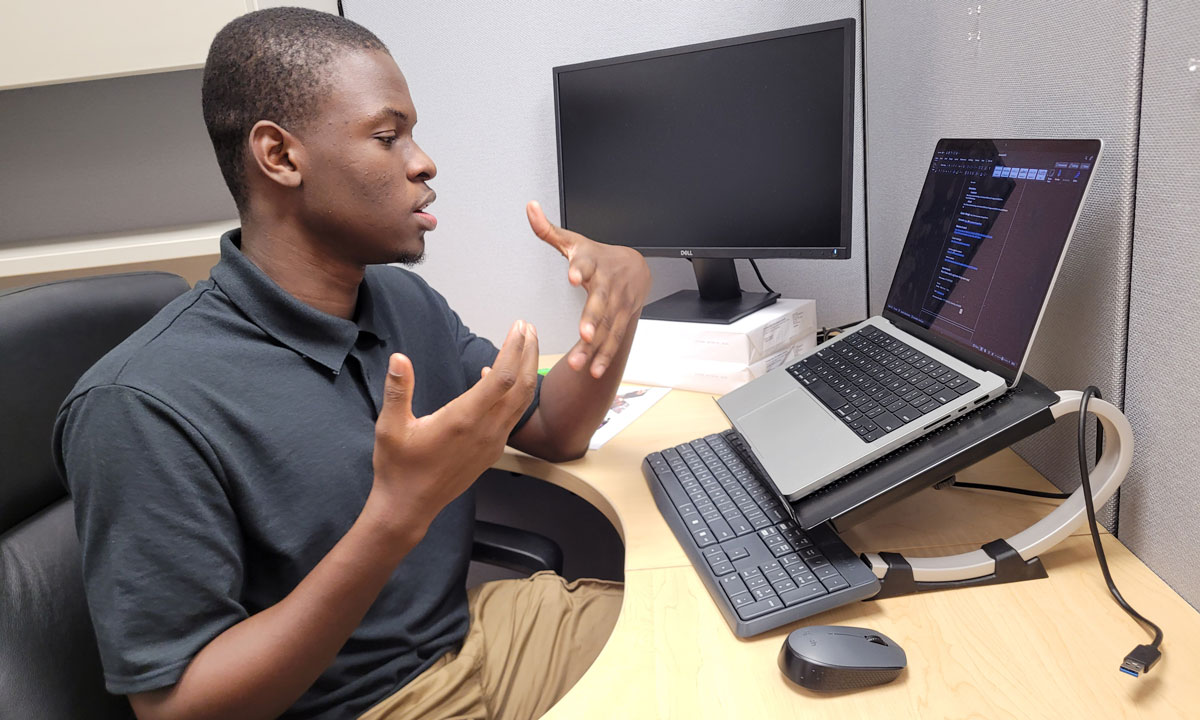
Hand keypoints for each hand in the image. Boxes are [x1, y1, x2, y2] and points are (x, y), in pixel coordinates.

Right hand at [370, 320, 538, 536]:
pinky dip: (514, 393)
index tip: (519, 327)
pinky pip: (511, 416)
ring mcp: (492, 443)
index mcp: (463, 420)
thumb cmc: (398, 467)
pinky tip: (496, 378)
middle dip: (529, 353)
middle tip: (528, 327)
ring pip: (521, 402)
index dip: (514, 349)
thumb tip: (399, 358)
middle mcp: (485, 431)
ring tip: (525, 346)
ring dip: (527, 371)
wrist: (409, 507)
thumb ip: (398, 390)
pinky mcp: (491, 451)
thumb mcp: (390, 427)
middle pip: (522, 386)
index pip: (502, 378)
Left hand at [527, 200, 650, 377]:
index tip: (572, 276)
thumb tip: (529, 207)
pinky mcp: (622, 319)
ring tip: (580, 363)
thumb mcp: (575, 242)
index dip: (580, 269)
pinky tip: (594, 370)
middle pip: (600, 302)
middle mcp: (607, 284)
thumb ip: (549, 231)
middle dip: (593, 319)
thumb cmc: (598, 256)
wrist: (636, 266)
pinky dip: (604, 355)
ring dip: (595, 347)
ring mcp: (617, 304)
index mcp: (592, 262)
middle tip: (583, 333)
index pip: (586, 263)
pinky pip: (613, 339)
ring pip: (607, 327)